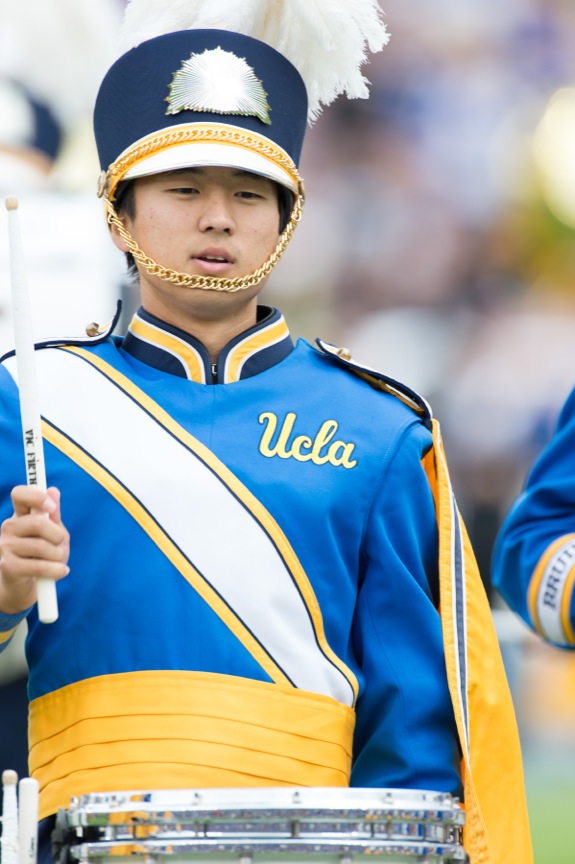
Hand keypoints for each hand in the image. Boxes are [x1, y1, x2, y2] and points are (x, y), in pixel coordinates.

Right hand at [0, 486, 69, 614]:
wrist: (26, 586)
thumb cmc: (43, 555)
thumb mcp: (53, 534)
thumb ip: (54, 515)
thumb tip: (53, 490)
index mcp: (20, 515)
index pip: (19, 494)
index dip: (36, 496)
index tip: (51, 506)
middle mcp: (9, 528)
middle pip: (37, 522)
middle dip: (57, 535)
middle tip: (60, 543)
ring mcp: (6, 547)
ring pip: (41, 546)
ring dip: (58, 555)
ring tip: (59, 561)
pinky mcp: (8, 567)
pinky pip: (39, 566)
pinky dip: (56, 570)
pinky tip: (61, 571)